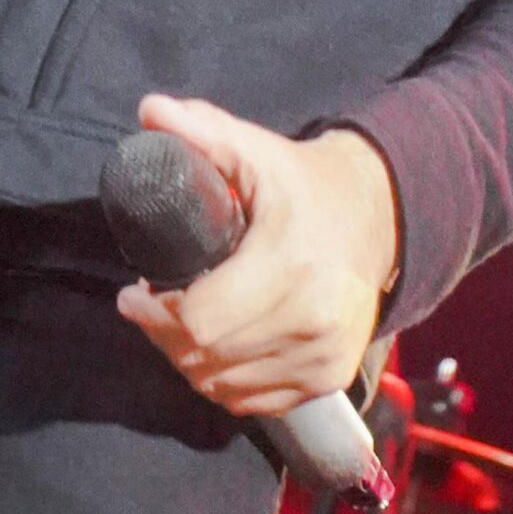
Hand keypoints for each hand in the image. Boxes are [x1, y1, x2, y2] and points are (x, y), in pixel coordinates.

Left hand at [115, 92, 398, 416]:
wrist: (379, 218)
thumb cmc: (304, 184)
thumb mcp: (255, 150)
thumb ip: (201, 131)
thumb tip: (148, 110)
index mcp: (291, 262)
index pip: (200, 319)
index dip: (155, 313)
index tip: (133, 292)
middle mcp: (313, 318)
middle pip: (206, 357)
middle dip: (164, 335)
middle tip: (149, 304)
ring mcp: (325, 356)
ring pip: (224, 387)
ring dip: (189, 362)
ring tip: (178, 324)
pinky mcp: (330, 378)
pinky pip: (253, 403)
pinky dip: (223, 383)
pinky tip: (214, 350)